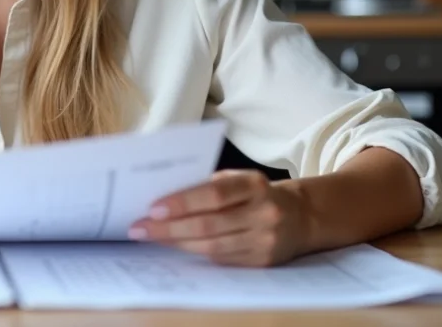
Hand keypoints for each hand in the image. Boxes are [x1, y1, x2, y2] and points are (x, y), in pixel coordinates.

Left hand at [129, 169, 308, 266]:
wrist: (301, 217)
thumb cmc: (256, 194)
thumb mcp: (239, 179)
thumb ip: (209, 184)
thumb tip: (165, 195)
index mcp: (255, 184)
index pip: (214, 194)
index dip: (182, 202)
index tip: (153, 207)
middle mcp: (263, 212)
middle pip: (209, 224)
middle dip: (169, 227)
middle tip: (140, 227)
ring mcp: (265, 240)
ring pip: (213, 246)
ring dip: (177, 242)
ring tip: (152, 237)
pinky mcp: (263, 261)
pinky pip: (222, 259)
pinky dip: (195, 252)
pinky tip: (175, 246)